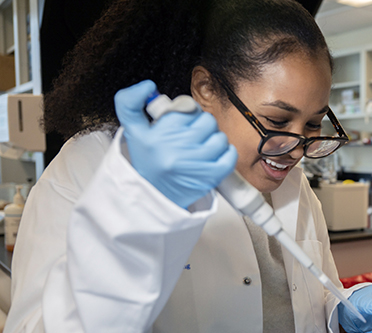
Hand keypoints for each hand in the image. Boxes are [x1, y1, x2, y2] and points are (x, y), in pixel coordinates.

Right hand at [115, 80, 237, 207]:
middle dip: (201, 125)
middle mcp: (176, 148)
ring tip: (200, 148)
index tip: (182, 122)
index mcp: (158, 134)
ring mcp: (195, 163)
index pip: (188, 107)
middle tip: (191, 136)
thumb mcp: (133, 132)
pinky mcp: (211, 177)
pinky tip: (213, 156)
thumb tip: (146, 86)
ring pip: (220, 136)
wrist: (154, 196)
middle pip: (207, 120)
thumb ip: (129, 103)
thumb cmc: (148, 161)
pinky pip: (230, 154)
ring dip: (213, 140)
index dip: (188, 112)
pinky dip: (226, 153)